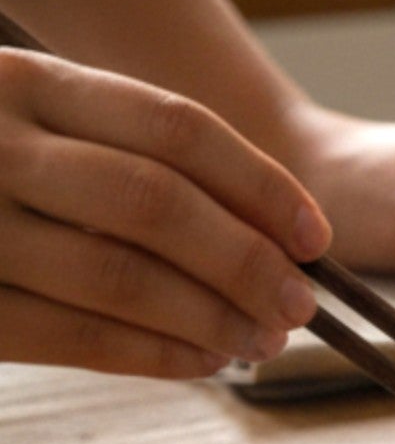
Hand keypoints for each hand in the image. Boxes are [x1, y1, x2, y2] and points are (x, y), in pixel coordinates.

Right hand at [0, 48, 329, 377]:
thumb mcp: (31, 118)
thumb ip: (123, 150)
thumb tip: (268, 229)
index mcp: (25, 81)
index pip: (175, 127)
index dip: (262, 186)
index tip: (316, 238)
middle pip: (156, 203)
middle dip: (246, 261)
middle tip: (300, 305)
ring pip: (118, 275)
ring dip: (210, 317)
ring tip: (262, 340)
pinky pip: (67, 336)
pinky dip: (151, 355)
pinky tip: (201, 362)